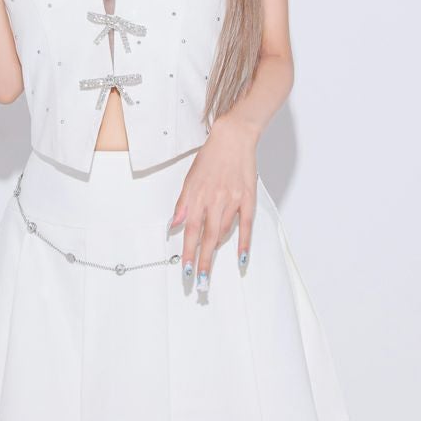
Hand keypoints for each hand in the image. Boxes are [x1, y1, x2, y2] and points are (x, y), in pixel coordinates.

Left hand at [168, 120, 257, 290]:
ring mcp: (232, 200)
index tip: (185, 270)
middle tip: (199, 282)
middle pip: (207, 238)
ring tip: (208, 267)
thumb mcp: (190, 179)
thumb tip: (173, 224)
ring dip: (215, 251)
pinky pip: (246, 225)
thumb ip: (182, 204)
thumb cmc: (210, 158)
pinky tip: (241, 258)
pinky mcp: (248, 198)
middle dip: (202, 262)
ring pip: (223, 232)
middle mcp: (214, 201)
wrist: (233, 138)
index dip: (188, 252)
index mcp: (197, 196)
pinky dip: (244, 242)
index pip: (190, 231)